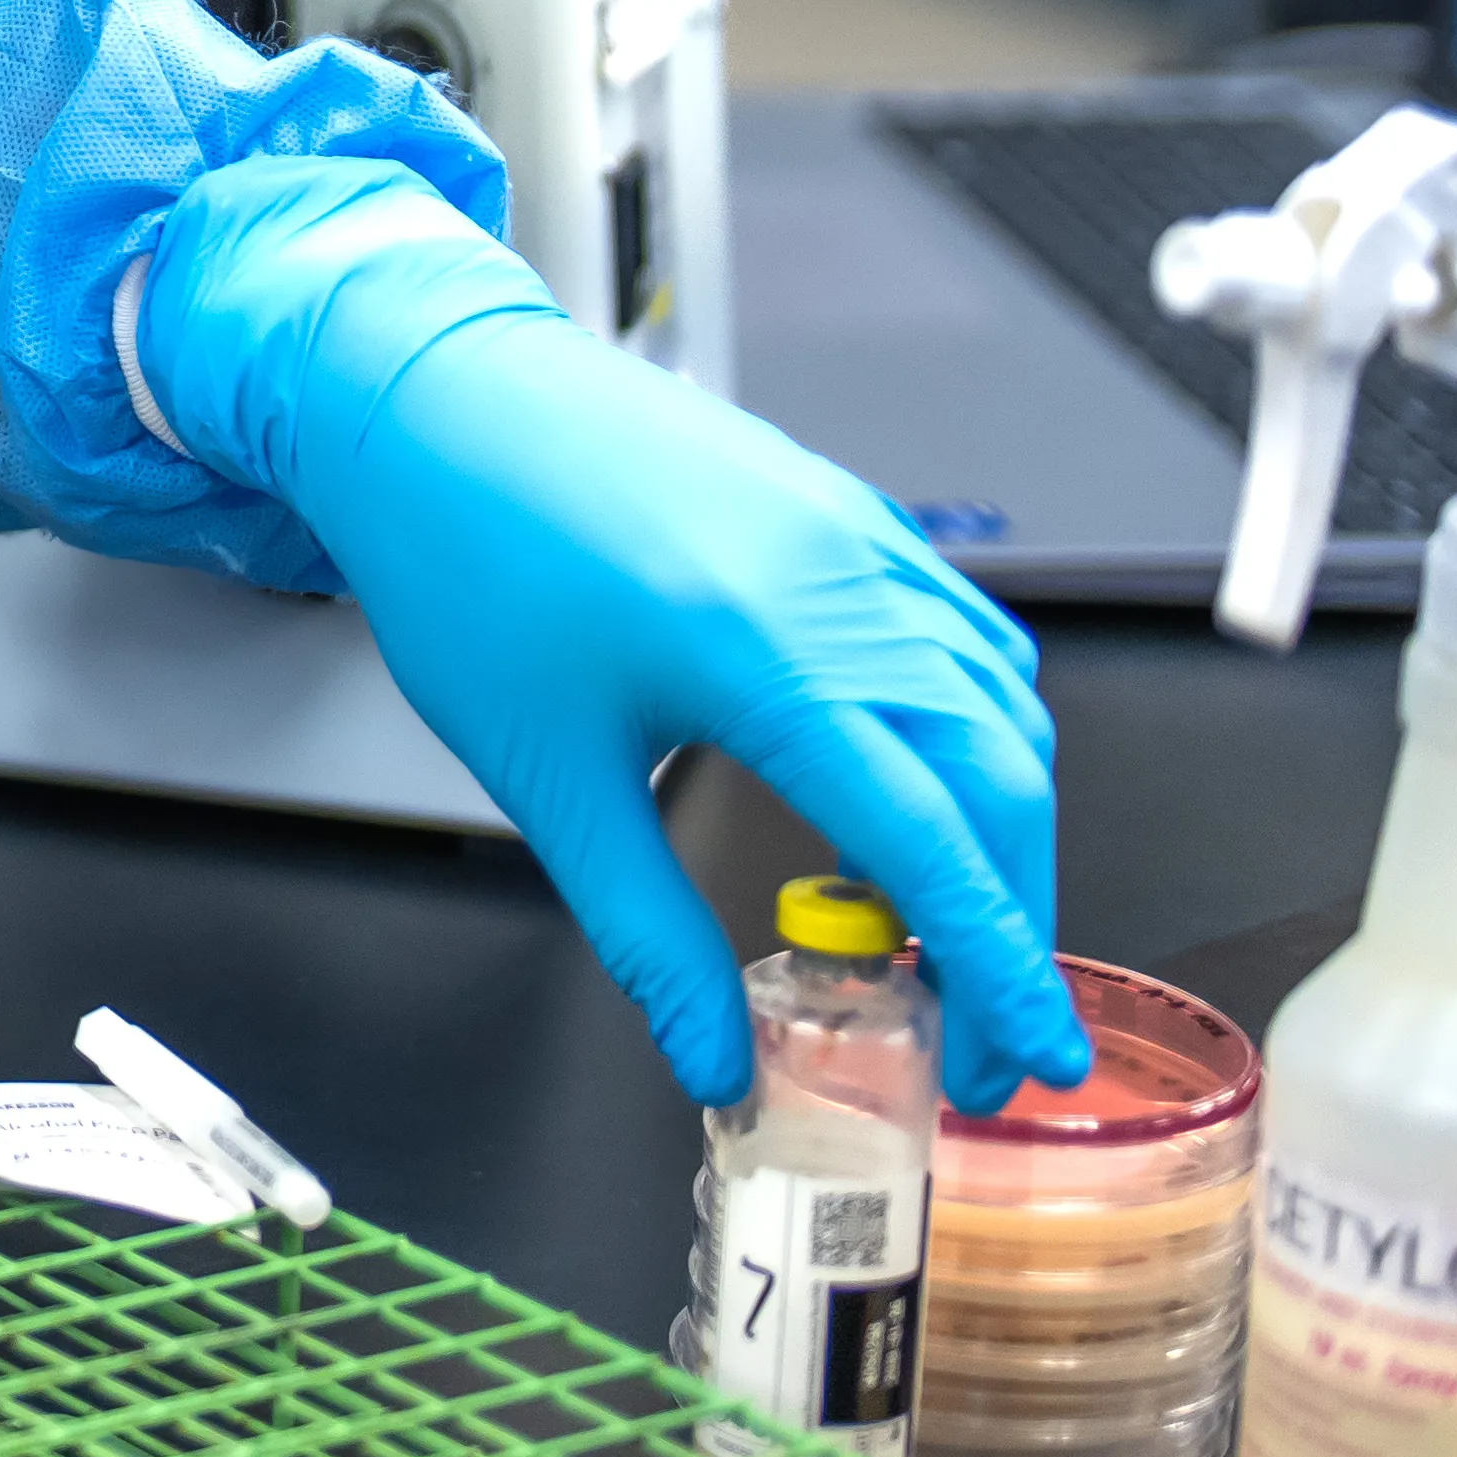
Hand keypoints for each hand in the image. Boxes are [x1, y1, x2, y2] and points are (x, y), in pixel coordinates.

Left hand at [140, 161, 1090, 1112]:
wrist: (430, 398)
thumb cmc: (468, 564)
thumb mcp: (547, 778)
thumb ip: (647, 934)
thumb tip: (714, 1057)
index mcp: (765, 658)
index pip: (931, 842)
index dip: (995, 964)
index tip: (1025, 1055)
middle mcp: (839, 588)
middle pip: (998, 779)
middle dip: (1014, 914)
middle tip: (980, 1024)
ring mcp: (856, 538)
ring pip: (1000, 704)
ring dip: (1006, 825)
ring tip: (952, 926)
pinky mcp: (848, 510)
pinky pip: (966, 631)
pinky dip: (984, 728)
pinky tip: (943, 786)